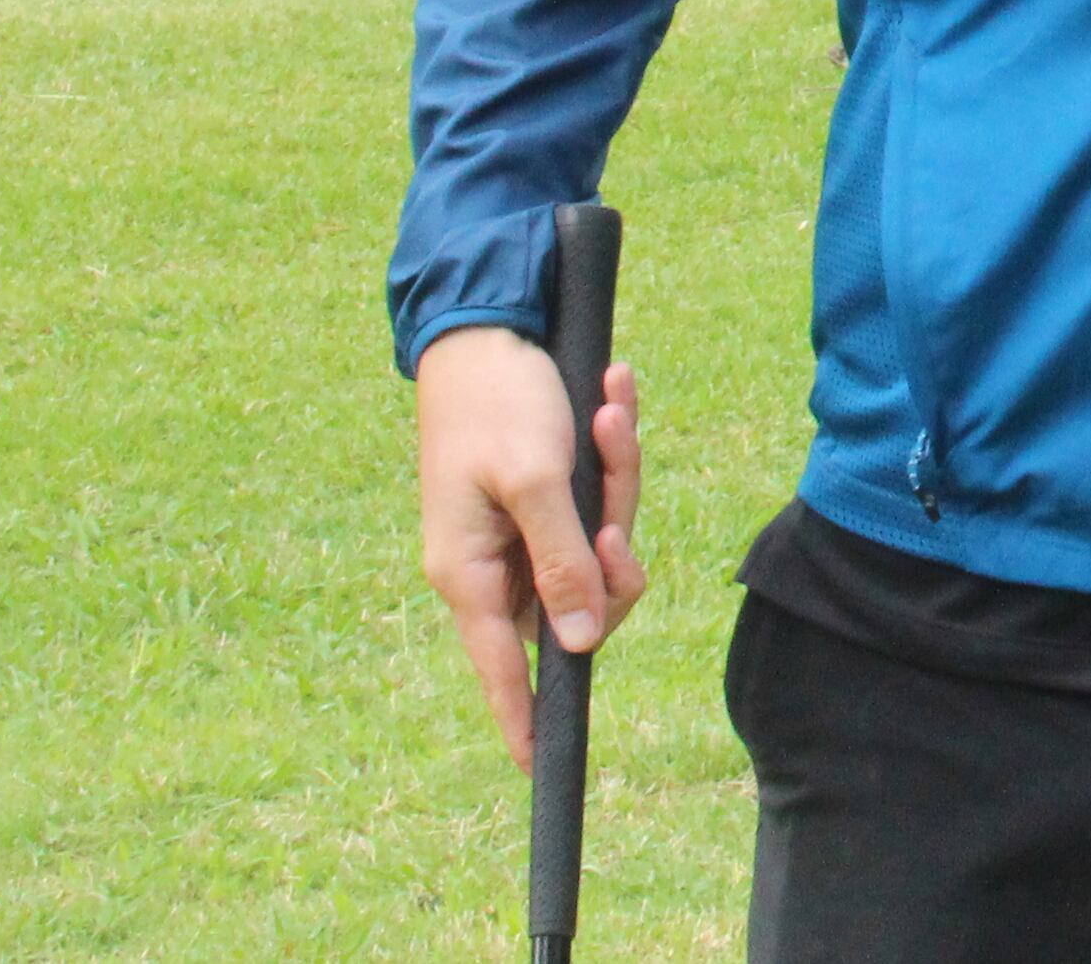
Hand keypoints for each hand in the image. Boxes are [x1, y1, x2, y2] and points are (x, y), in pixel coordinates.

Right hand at [415, 326, 647, 769]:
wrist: (490, 323)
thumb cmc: (499, 400)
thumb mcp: (534, 481)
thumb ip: (560, 561)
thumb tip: (576, 644)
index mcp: (471, 571)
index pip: (502, 667)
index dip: (523, 716)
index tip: (538, 768)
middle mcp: (496, 560)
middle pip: (582, 597)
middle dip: (616, 538)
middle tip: (614, 457)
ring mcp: (524, 527)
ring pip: (601, 542)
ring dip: (619, 476)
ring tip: (610, 405)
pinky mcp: (548, 492)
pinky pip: (600, 496)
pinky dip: (614, 450)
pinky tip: (615, 391)